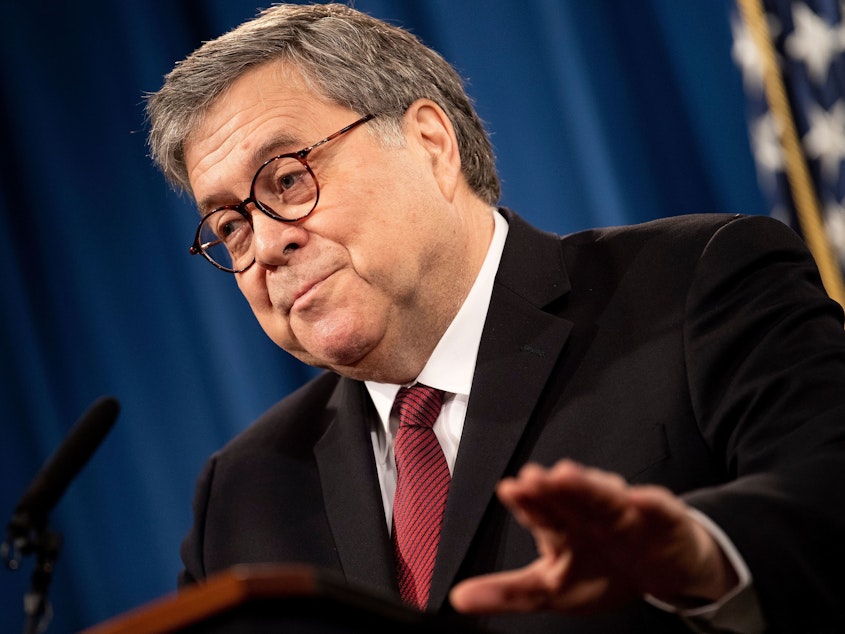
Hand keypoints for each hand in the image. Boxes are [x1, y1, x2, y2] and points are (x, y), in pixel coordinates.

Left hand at [449, 460, 736, 614]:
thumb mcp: (550, 590)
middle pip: (569, 495)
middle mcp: (588, 510)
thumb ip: (506, 592)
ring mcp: (624, 510)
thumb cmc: (601, 573)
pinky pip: (656, 507)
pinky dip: (648, 502)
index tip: (509, 489)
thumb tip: (458, 598)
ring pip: (604, 495)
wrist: (663, 569)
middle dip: (552, 486)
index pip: (539, 509)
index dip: (525, 499)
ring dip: (588, 485)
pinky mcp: (661, 517)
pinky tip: (637, 498)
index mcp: (560, 524)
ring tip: (568, 476)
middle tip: (534, 477)